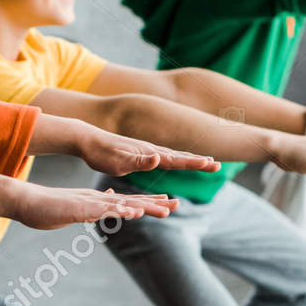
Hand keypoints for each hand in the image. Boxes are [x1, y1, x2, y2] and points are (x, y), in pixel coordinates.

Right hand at [11, 183, 178, 230]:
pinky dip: (121, 210)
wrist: (25, 201)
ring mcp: (90, 203)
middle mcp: (98, 200)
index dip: (147, 203)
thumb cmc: (45, 208)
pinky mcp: (81, 208)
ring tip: (165, 209)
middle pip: (131, 201)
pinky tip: (134, 212)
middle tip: (178, 204)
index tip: (166, 203)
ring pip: (123, 204)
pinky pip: (104, 210)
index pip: (127, 202)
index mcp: (96, 202)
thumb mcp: (73, 211)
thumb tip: (102, 207)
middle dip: (155, 203)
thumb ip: (89, 209)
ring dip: (145, 206)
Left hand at [73, 122, 218, 177]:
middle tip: (218, 166)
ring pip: (174, 155)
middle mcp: (151, 150)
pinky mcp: (141, 153)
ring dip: (191, 160)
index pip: (176, 160)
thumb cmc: (101, 153)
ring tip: (206, 162)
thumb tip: (160, 158)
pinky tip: (179, 160)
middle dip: (199, 162)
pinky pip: (164, 157)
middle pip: (180, 156)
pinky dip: (177, 159)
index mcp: (149, 154)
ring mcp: (147, 150)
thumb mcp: (119, 161)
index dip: (194, 164)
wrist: (88, 139)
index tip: (211, 165)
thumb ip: (140, 161)